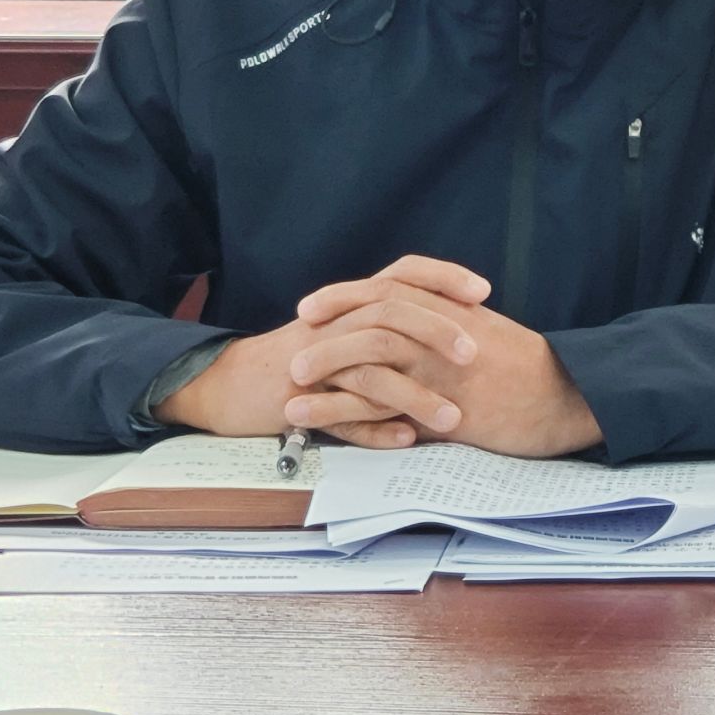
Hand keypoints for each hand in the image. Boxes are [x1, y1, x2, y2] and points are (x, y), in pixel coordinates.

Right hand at [152, 256, 489, 447]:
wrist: (230, 384)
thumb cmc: (301, 361)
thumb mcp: (348, 338)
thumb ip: (392, 333)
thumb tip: (451, 337)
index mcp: (352, 305)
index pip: (403, 274)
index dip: (443, 278)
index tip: (484, 291)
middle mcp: (337, 323)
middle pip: (392, 313)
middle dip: (437, 331)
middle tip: (475, 354)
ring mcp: (317, 361)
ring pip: (372, 370)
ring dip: (415, 395)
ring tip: (453, 418)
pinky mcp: (299, 400)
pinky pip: (342, 416)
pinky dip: (375, 430)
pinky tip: (406, 441)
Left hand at [291, 259, 601, 458]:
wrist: (568, 397)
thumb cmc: (531, 371)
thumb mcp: (487, 334)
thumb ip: (447, 330)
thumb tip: (413, 337)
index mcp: (452, 309)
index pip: (389, 289)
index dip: (346, 295)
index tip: (314, 305)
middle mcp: (442, 330)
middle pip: (372, 314)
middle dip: (328, 326)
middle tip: (295, 339)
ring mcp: (441, 367)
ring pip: (371, 352)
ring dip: (327, 364)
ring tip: (294, 380)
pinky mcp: (441, 406)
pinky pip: (380, 405)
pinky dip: (339, 410)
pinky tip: (312, 419)